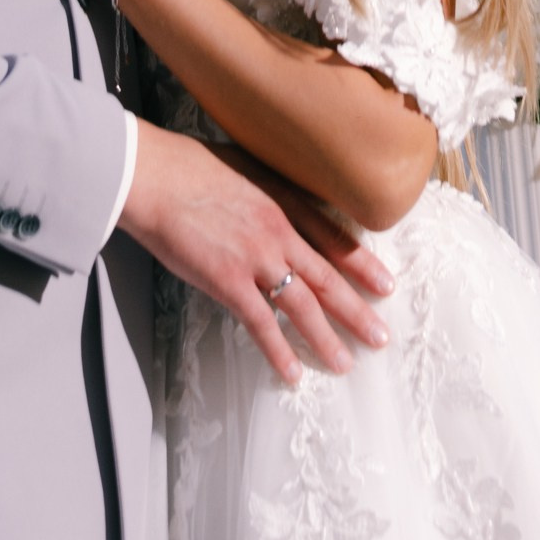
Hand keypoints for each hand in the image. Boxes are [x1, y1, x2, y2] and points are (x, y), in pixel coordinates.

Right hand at [120, 122, 392, 385]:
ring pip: (303, 306)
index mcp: (283, 199)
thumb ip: (265, 191)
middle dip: (358, 310)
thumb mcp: (242, 166)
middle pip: (328, 277)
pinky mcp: (229, 281)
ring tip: (344, 363)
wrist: (153, 176)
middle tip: (381, 337)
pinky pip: (261, 325)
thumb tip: (273, 205)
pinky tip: (291, 374)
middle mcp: (279, 230)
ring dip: (326, 339)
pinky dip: (278, 352)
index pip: (334, 238)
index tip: (385, 284)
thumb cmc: (187, 166)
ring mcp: (256, 257)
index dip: (362, 264)